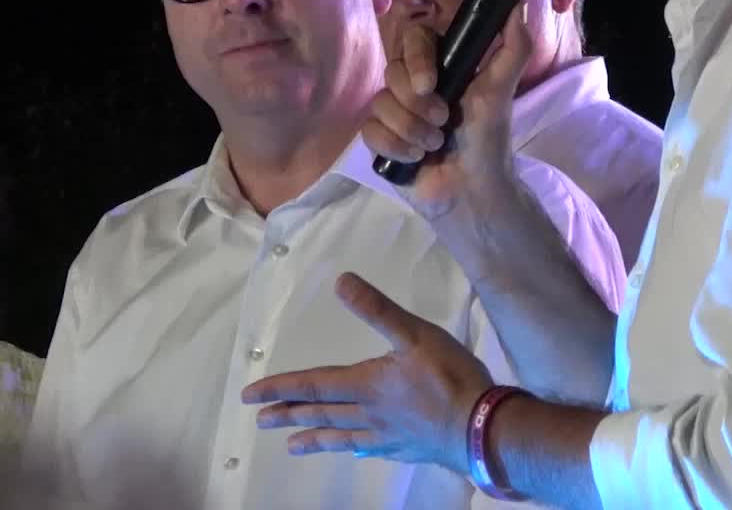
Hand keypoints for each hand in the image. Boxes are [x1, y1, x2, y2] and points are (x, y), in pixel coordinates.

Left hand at [242, 273, 494, 474]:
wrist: (481, 427)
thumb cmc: (449, 377)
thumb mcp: (416, 333)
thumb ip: (378, 309)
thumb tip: (341, 281)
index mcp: (366, 384)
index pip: (314, 384)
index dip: (280, 388)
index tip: (250, 396)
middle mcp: (368, 413)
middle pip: (321, 413)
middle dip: (289, 414)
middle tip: (261, 420)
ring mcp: (386, 434)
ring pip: (340, 436)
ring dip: (313, 437)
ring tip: (291, 444)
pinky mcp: (405, 448)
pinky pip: (367, 448)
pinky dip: (351, 448)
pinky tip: (351, 450)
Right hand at [363, 6, 531, 218]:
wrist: (471, 191)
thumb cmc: (487, 139)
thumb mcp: (501, 90)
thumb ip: (513, 48)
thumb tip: (518, 4)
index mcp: (441, 65)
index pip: (413, 38)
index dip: (416, 59)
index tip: (429, 84)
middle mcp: (414, 83)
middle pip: (392, 72)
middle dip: (418, 104)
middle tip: (443, 122)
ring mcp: (395, 111)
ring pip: (380, 103)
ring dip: (411, 130)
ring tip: (434, 146)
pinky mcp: (382, 139)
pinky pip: (370, 131)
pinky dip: (396, 147)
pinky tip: (415, 160)